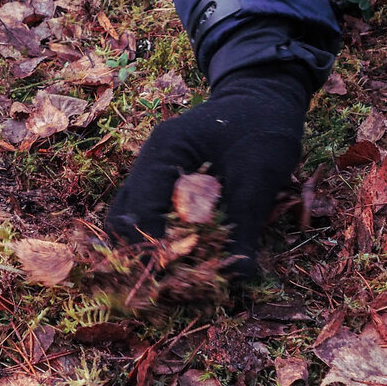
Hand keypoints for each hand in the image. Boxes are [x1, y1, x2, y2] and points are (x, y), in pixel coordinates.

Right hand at [105, 64, 311, 276]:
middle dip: (141, 256)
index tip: (174, 277)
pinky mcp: (161, 187)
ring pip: (126, 223)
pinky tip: (183, 263)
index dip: (155, 248)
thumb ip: (245, 226)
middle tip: (169, 285)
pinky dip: (158, 243)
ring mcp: (150, 176)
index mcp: (164, 152)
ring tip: (173, 279)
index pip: (142, 210)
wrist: (265, 100)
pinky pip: (146, 220)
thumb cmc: (263, 128)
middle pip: (121, 221)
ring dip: (145, 252)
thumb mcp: (260, 177)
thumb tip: (239, 276)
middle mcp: (148, 165)